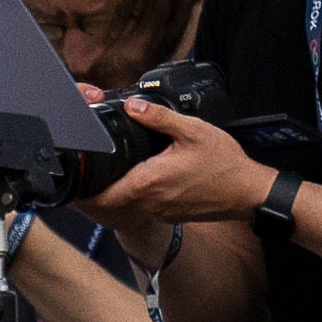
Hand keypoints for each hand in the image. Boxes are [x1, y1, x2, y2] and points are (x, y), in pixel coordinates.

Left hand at [88, 96, 276, 228]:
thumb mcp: (192, 131)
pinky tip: (139, 180)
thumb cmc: (225, 164)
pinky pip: (140, 208)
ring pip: (122, 206)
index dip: (81, 190)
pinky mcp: (167, 215)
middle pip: (106, 202)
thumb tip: (132, 106)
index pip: (100, 196)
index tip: (74, 178)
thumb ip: (158, 118)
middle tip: (87, 172)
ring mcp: (158, 212)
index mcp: (148, 182)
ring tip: (109, 174)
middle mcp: (148, 202)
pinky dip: (133, 197)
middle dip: (93, 189)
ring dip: (113, 192)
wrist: (248, 192)